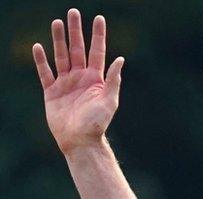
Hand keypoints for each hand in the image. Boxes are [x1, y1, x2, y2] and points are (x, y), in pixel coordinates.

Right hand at [32, 9, 123, 153]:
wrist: (79, 140)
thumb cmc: (97, 123)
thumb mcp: (109, 101)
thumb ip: (113, 80)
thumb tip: (120, 59)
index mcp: (96, 79)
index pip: (97, 52)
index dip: (98, 35)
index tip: (98, 18)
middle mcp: (81, 78)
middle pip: (77, 49)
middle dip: (75, 31)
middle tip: (73, 12)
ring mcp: (66, 83)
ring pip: (61, 56)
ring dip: (58, 39)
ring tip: (57, 22)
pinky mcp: (51, 92)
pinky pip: (45, 73)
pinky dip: (41, 60)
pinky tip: (38, 46)